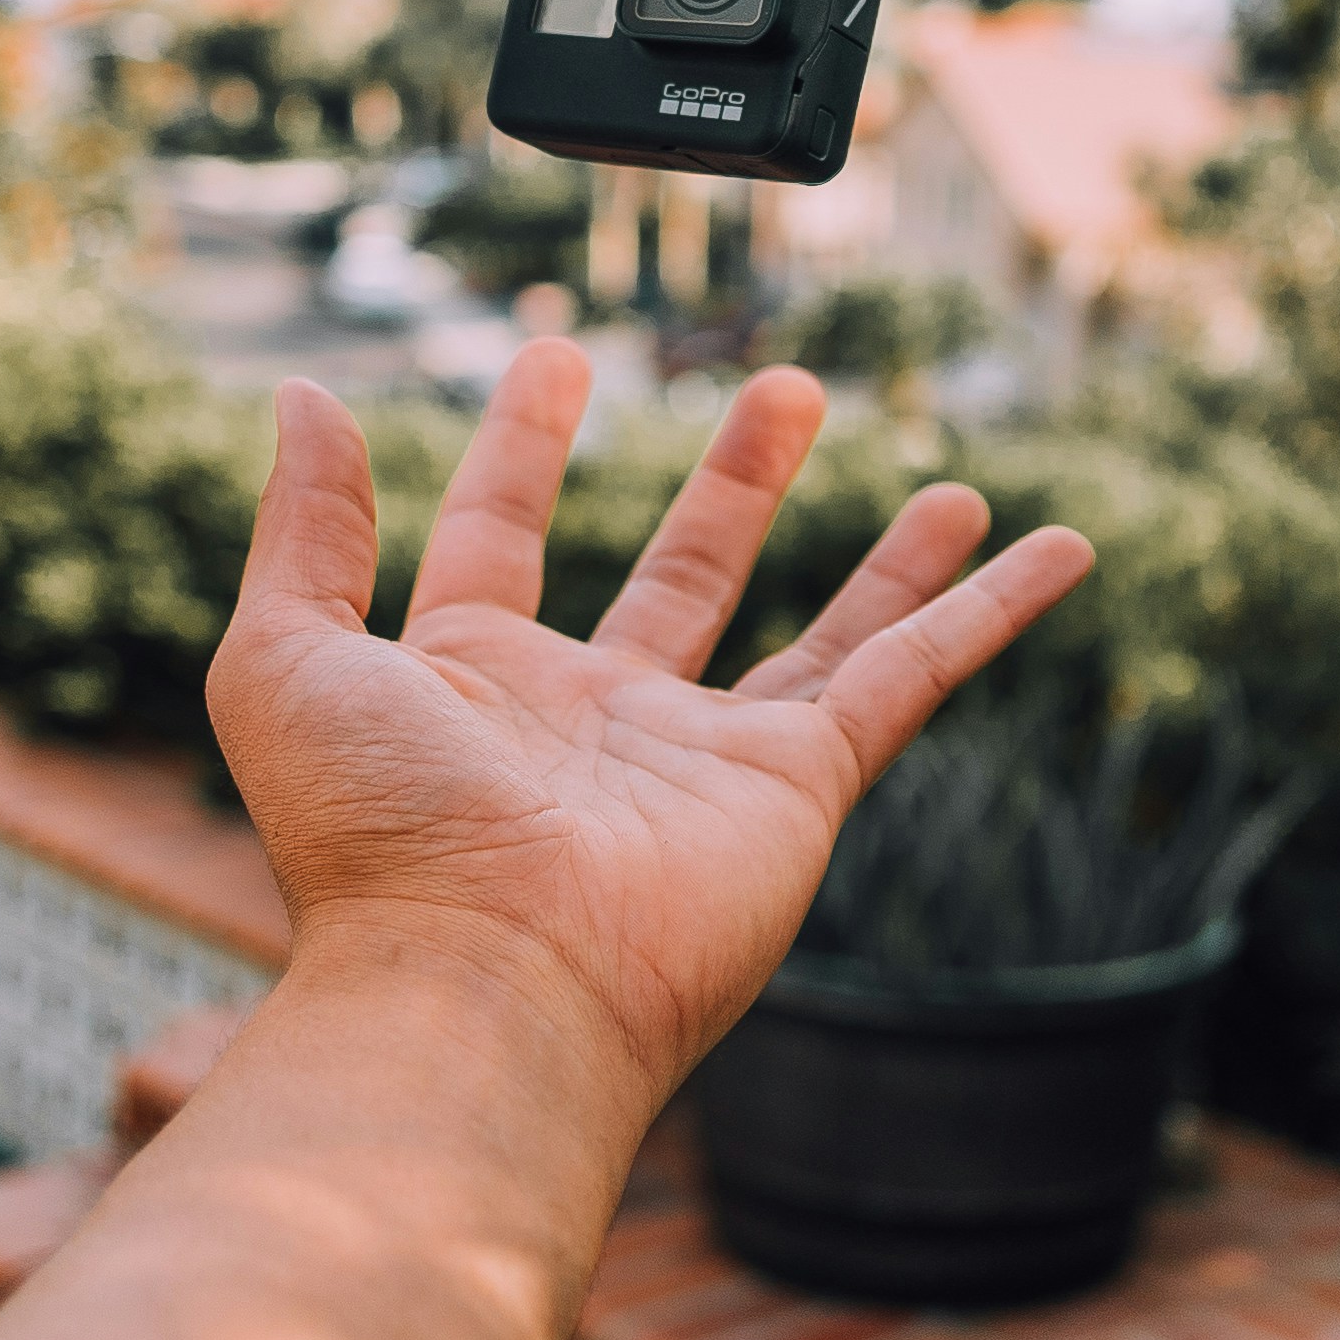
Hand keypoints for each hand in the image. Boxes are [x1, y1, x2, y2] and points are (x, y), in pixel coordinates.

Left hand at [208, 339, 1093, 1101]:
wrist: (481, 983)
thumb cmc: (373, 842)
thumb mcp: (284, 657)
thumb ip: (303, 528)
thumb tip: (305, 397)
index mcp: (472, 684)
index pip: (501, 535)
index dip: (522, 445)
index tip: (556, 355)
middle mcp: (597, 719)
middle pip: (685, 573)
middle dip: (733, 480)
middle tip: (784, 386)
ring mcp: (704, 758)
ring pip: (818, 629)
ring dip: (882, 555)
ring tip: (949, 478)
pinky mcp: (797, 788)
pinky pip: (912, 678)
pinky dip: (989, 613)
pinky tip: (1054, 548)